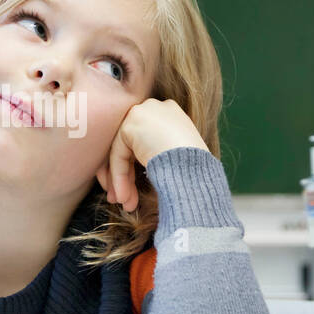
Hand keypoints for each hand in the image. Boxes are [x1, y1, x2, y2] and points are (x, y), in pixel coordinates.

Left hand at [95, 99, 209, 212]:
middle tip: (124, 200)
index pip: (144, 140)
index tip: (134, 192)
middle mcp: (155, 108)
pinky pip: (119, 154)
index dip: (136, 167)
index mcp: (170, 114)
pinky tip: (124, 197)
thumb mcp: (177, 158)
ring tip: (125, 204)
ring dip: (121, 181)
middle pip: (130, 145)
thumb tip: (141, 174)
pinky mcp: (131, 123)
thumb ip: (157, 156)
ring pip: (122, 151)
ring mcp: (142, 113)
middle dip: (125, 176)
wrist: (194, 166)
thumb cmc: (194, 170)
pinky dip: (119, 176)